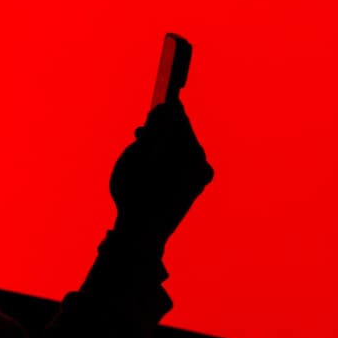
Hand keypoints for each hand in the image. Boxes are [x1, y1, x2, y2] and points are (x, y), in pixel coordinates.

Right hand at [108, 96, 213, 254]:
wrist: (142, 232)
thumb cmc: (136, 191)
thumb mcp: (139, 153)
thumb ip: (154, 128)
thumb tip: (167, 110)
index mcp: (191, 153)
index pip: (179, 119)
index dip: (164, 111)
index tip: (156, 105)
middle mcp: (201, 163)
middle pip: (181, 134)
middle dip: (161, 130)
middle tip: (143, 132)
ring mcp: (200, 177)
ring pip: (180, 149)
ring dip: (161, 144)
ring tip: (142, 147)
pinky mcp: (194, 187)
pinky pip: (181, 162)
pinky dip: (166, 158)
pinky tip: (151, 161)